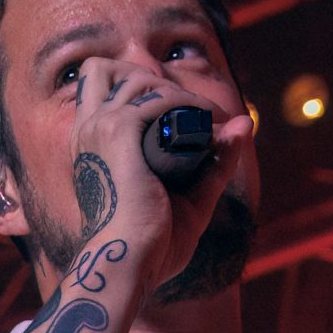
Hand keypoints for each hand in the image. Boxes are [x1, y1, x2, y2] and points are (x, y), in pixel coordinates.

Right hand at [66, 56, 251, 296]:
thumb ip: (216, 162)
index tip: (180, 115)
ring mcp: (100, 128)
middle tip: (192, 114)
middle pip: (104, 68)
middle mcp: (87, 131)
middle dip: (150, 78)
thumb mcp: (191, 196)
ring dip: (178, 93)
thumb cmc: (151, 245)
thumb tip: (245, 124)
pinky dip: (188, 104)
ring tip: (207, 121)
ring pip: (139, 78)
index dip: (136, 86)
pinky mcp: (119, 131)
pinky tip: (208, 124)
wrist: (130, 264)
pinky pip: (159, 98)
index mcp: (88, 145)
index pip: (98, 85)